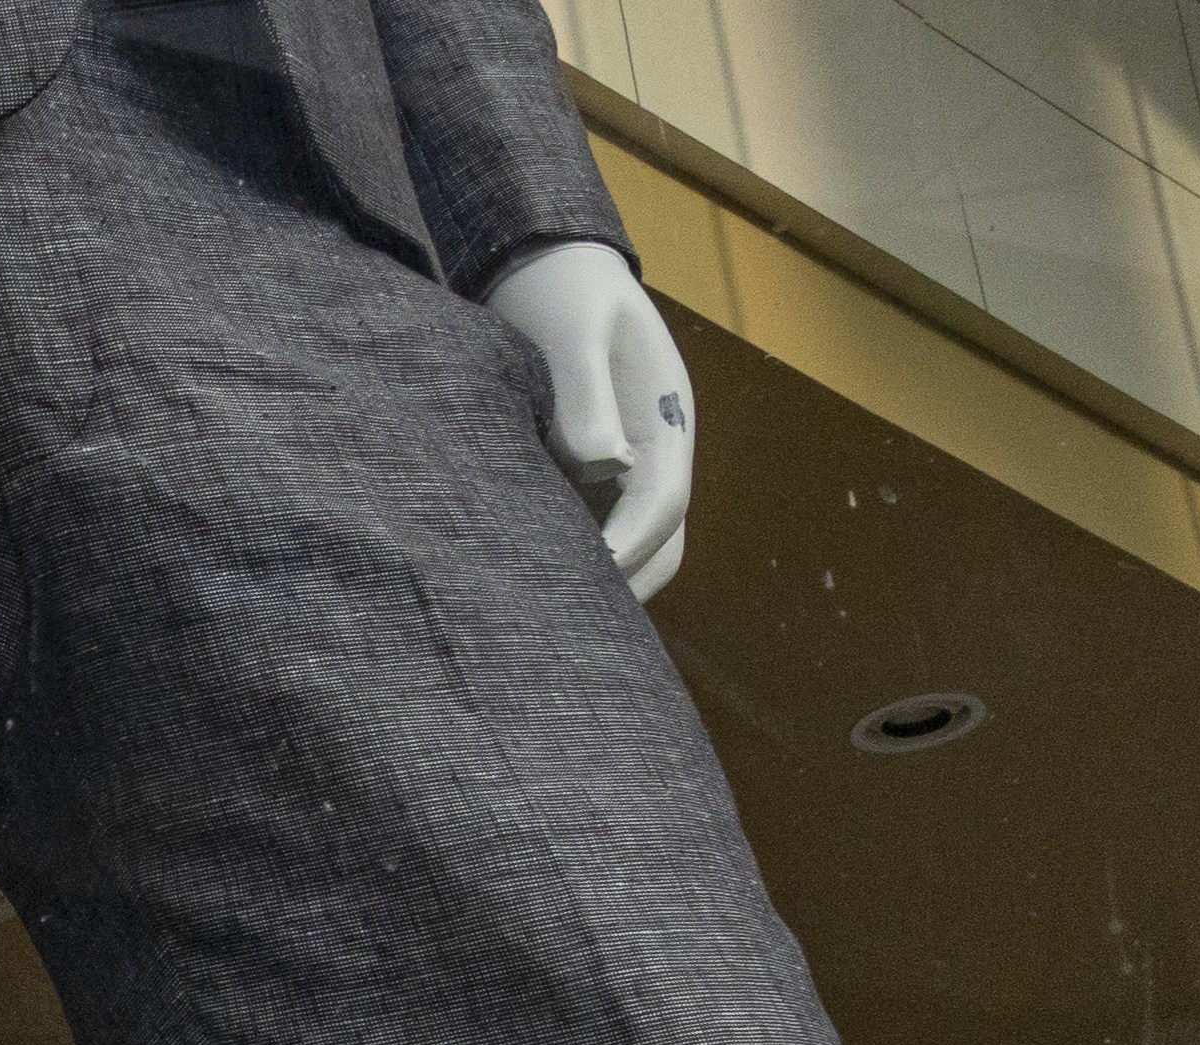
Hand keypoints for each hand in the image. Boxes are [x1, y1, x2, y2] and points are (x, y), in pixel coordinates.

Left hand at [485, 240, 692, 600]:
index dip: (630, 547)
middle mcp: (658, 445)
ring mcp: (632, 458)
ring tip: (551, 616)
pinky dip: (581, 556)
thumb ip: (585, 396)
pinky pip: (602, 525)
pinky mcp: (597, 466)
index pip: (663, 501)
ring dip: (607, 578)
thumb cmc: (559, 289)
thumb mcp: (573, 333)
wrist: (543, 262)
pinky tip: (534, 580)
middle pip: (663, 536)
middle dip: (628, 582)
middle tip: (568, 626)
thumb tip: (606, 463)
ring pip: (638, 538)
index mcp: (666, 415)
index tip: (589, 582)